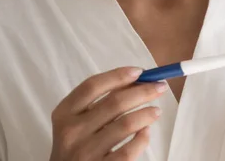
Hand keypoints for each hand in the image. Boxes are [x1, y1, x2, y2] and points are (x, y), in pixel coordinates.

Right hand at [50, 67, 167, 160]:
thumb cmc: (77, 145)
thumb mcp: (78, 122)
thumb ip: (100, 103)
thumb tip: (136, 81)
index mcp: (64, 114)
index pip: (92, 86)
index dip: (118, 76)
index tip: (140, 71)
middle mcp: (72, 132)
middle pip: (114, 102)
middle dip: (143, 91)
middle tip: (160, 86)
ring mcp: (85, 152)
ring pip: (126, 124)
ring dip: (146, 113)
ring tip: (156, 111)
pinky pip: (129, 150)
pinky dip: (142, 138)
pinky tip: (146, 132)